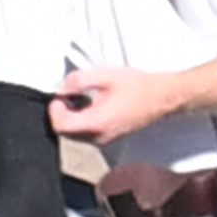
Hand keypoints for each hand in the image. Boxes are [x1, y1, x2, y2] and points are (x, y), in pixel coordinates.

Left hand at [48, 67, 178, 145]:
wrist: (162, 98)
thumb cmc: (138, 87)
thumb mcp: (105, 76)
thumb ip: (79, 81)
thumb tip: (62, 88)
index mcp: (97, 123)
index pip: (60, 126)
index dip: (54, 109)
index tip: (60, 95)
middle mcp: (99, 137)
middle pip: (65, 132)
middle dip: (61, 113)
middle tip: (68, 94)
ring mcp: (105, 140)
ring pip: (74, 134)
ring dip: (70, 117)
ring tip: (80, 97)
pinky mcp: (109, 137)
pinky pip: (85, 134)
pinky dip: (80, 121)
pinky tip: (90, 104)